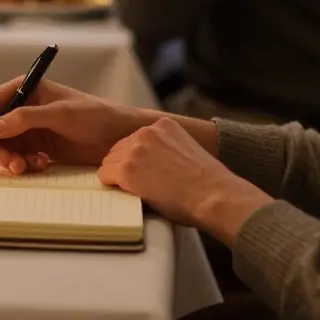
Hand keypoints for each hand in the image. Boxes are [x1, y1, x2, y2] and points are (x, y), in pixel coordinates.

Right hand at [0, 78, 152, 171]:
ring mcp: (29, 129)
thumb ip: (26, 118)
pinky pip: (17, 158)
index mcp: (25, 89)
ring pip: (3, 147)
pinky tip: (41, 164)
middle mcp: (22, 108)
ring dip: (10, 159)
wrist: (120, 138)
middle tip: (11, 163)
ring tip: (27, 166)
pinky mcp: (37, 147)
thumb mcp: (61, 114)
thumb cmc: (96, 115)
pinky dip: (24, 165)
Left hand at [98, 118, 272, 243]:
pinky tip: (129, 194)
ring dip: (119, 177)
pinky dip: (112, 186)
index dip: (137, 158)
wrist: (214, 195)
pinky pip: (104, 176)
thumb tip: (152, 162)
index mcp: (163, 125)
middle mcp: (146, 132)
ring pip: (109, 163)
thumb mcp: (187, 149)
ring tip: (139, 191)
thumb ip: (166, 147)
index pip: (134, 139)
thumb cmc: (208, 182)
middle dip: (126, 166)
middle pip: (118, 149)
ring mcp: (134, 150)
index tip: (145, 171)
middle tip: (140, 184)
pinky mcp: (126, 170)